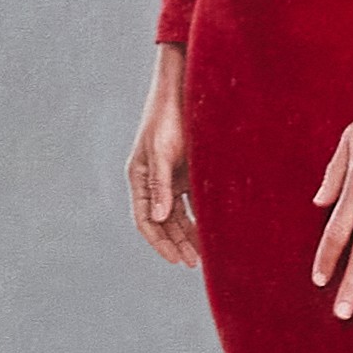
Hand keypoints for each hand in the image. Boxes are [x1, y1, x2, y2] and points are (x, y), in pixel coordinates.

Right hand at [127, 48, 201, 268]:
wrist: (185, 89)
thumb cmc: (168, 117)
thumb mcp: (162, 152)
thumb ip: (160, 185)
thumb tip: (157, 218)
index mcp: (139, 177)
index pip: (145, 219)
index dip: (159, 242)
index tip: (175, 260)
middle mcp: (154, 180)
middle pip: (163, 221)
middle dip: (177, 243)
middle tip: (193, 263)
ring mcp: (172, 175)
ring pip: (179, 213)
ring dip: (189, 233)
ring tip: (204, 253)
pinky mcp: (188, 169)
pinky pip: (194, 199)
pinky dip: (201, 215)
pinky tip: (213, 228)